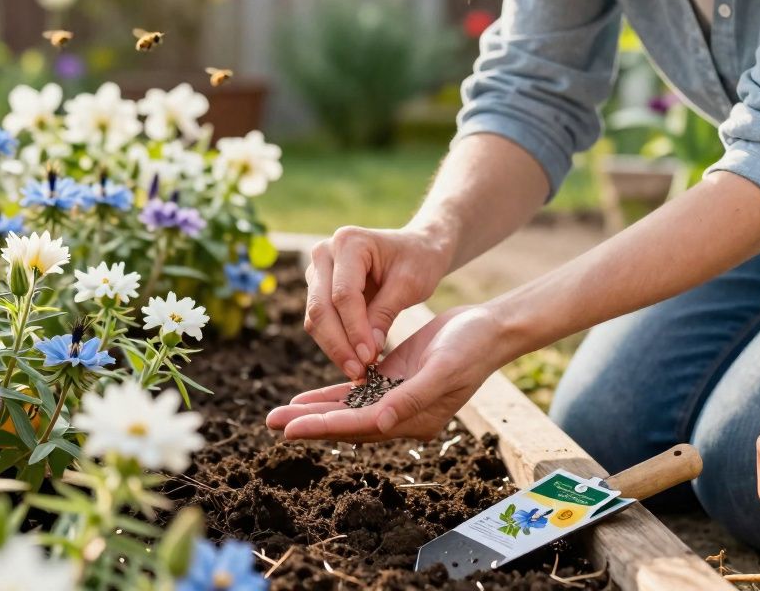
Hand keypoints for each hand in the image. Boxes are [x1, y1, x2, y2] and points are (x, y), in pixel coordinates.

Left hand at [267, 306, 503, 441]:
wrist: (488, 329)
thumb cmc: (470, 347)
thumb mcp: (442, 370)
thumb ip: (411, 397)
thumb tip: (380, 421)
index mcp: (415, 419)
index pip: (361, 426)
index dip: (325, 426)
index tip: (292, 429)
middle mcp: (402, 416)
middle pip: (347, 424)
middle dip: (309, 423)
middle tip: (271, 423)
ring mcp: (396, 400)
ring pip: (346, 410)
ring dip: (313, 412)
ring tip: (278, 416)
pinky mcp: (392, 381)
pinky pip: (355, 394)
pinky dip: (331, 397)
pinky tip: (305, 399)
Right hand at [305, 226, 451, 380]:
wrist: (416, 248)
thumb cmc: (417, 261)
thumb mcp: (410, 284)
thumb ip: (385, 314)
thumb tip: (366, 352)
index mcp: (349, 242)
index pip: (343, 294)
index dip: (354, 329)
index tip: (370, 357)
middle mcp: (324, 252)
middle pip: (320, 307)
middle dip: (338, 344)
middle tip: (358, 371)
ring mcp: (317, 269)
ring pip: (315, 317)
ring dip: (334, 347)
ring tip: (357, 370)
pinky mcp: (317, 287)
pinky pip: (319, 320)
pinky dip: (334, 341)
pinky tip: (353, 359)